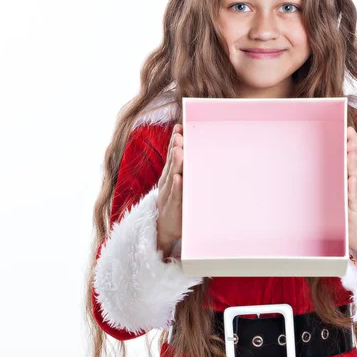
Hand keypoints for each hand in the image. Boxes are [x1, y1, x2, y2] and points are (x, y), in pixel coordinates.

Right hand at [156, 123, 183, 251]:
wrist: (165, 229)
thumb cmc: (175, 204)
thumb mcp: (178, 185)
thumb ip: (183, 169)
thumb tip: (192, 152)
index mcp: (168, 176)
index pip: (171, 156)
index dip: (174, 141)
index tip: (179, 127)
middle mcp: (167, 183)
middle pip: (171, 163)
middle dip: (175, 148)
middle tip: (179, 135)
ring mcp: (168, 195)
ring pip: (172, 177)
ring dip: (175, 164)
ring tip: (179, 151)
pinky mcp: (173, 208)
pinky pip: (176, 196)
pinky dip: (177, 187)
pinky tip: (178, 178)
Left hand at [346, 126, 356, 251]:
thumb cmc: (354, 215)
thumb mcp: (348, 193)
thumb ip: (342, 178)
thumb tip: (331, 163)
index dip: (354, 142)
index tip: (348, 128)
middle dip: (354, 147)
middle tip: (348, 132)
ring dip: (353, 163)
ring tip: (350, 150)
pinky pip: (355, 197)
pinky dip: (353, 187)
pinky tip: (351, 179)